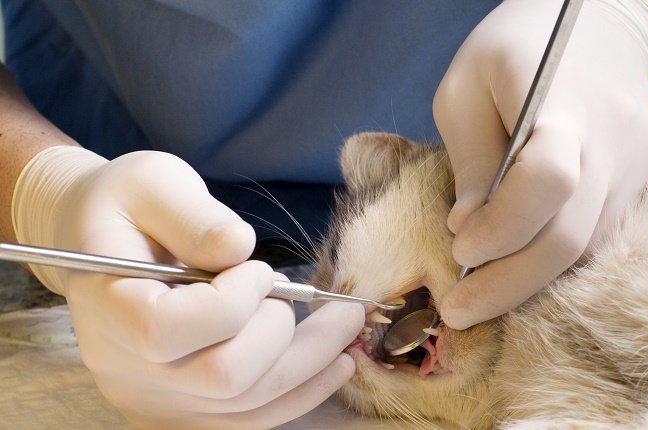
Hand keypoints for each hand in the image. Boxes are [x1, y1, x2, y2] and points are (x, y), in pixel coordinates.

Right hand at [13, 147, 363, 427]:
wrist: (105, 242)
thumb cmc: (128, 205)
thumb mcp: (154, 185)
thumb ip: (193, 215)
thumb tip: (240, 249)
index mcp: (108, 309)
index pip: (167, 329)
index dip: (230, 300)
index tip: (257, 268)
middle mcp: (127, 370)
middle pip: (222, 378)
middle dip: (285, 334)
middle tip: (308, 295)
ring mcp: (157, 397)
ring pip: (246, 405)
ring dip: (311, 366)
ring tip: (347, 327)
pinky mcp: (186, 406)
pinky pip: (249, 417)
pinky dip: (299, 392)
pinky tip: (335, 364)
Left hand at [433, 0, 647, 328]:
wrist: (599, 26)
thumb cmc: (513, 50)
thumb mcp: (465, 89)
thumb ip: (471, 160)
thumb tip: (467, 230)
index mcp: (560, 102)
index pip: (547, 180)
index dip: (501, 227)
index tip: (459, 246)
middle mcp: (612, 138)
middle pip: (570, 235)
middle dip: (508, 284)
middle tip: (458, 311)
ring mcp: (637, 161)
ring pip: (588, 247)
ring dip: (530, 281)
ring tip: (480, 295)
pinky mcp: (643, 178)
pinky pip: (599, 238)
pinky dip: (556, 262)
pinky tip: (519, 268)